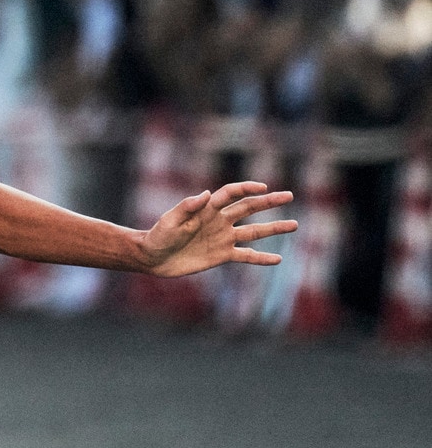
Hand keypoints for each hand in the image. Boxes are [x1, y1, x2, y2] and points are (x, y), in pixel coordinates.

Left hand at [141, 181, 296, 277]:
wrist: (153, 258)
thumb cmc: (158, 236)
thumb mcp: (169, 220)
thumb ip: (186, 207)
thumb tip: (204, 194)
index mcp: (206, 209)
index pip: (231, 194)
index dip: (246, 188)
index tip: (263, 187)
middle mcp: (218, 221)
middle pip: (248, 208)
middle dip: (269, 202)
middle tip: (289, 195)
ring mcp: (222, 238)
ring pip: (254, 231)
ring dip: (273, 228)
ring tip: (294, 224)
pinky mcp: (222, 255)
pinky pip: (246, 256)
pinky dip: (261, 258)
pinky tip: (277, 259)